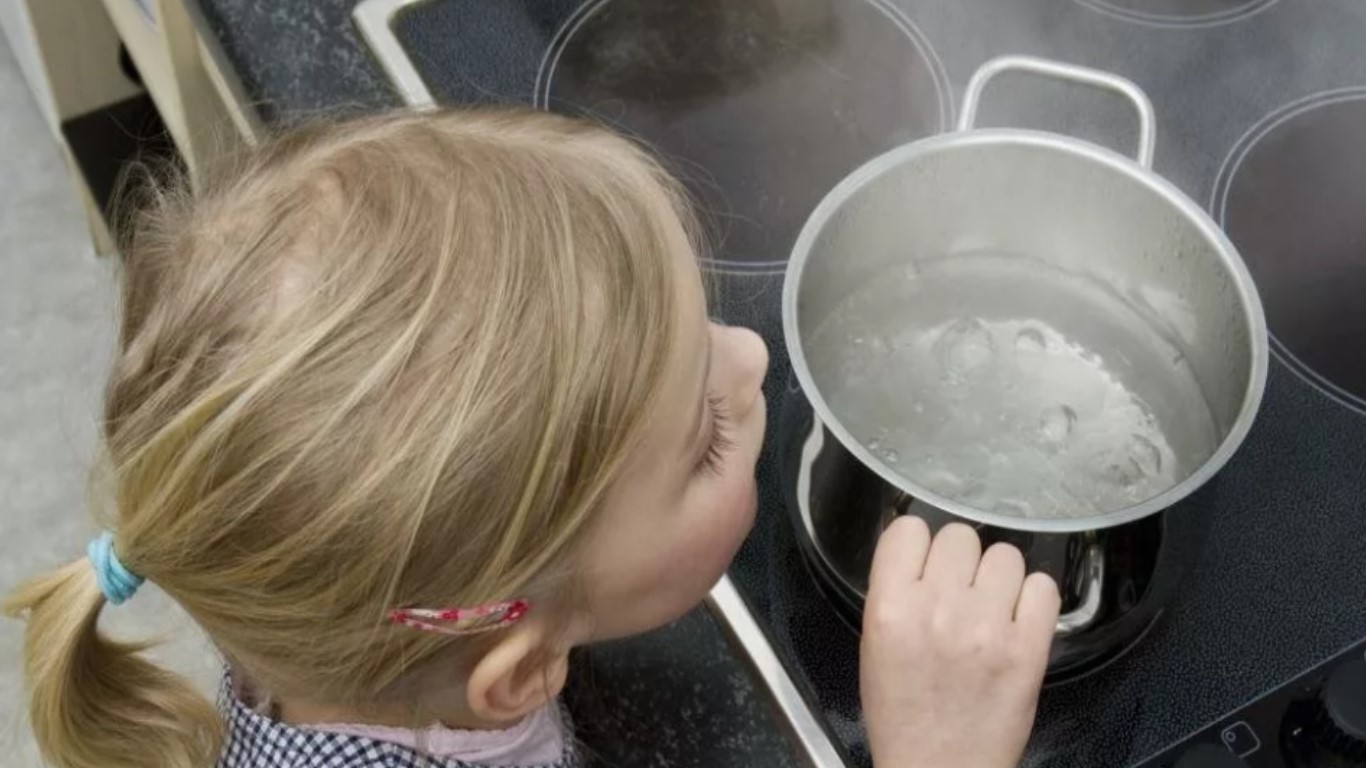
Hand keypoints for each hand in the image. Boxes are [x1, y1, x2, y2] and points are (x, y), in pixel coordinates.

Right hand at [860, 517, 1060, 767]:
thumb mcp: (874, 644)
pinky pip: (1043, 587)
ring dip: (998, 576)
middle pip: (960, 536)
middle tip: (959, 591)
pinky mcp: (1029, 649)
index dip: (918, 545)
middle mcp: (937, 610)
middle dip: (960, 561)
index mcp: (890, 608)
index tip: (923, 563)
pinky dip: (1032, 598)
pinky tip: (1017, 619)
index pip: (909, 530)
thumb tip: (923, 549)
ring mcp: (987, 628)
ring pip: (1005, 555)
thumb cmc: (901, 712)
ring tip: (990, 607)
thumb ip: (895, 591)